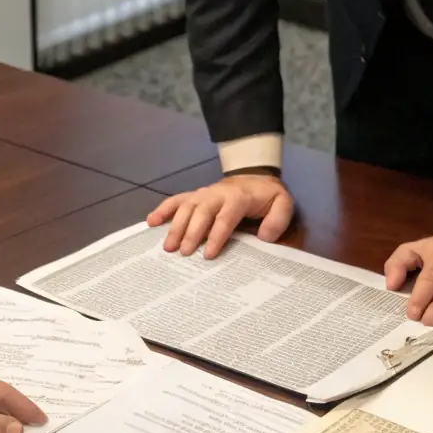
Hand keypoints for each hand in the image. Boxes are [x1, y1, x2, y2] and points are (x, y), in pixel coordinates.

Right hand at [147, 174, 294, 258]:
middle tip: (184, 253)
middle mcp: (217, 194)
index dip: (216, 235)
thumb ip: (277, 220)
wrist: (255, 177)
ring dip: (175, 226)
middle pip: (201, 212)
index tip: (208, 254)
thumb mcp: (282, 205)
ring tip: (167, 247)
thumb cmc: (267, 197)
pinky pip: (176, 200)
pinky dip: (163, 209)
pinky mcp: (194, 196)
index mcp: (238, 198)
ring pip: (186, 207)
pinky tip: (151, 221)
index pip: (225, 217)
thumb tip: (264, 236)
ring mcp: (203, 194)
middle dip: (191, 232)